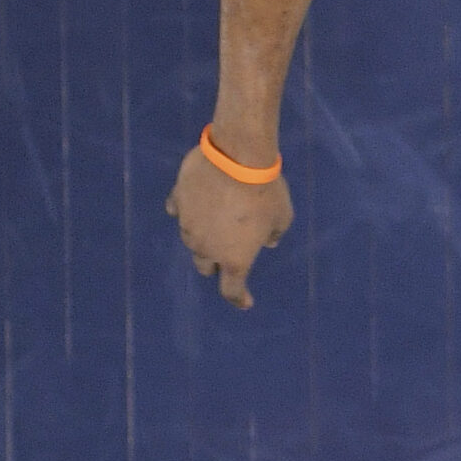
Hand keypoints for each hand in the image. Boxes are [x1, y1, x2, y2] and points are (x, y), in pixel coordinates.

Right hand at [166, 142, 292, 308]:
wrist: (238, 158)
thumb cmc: (266, 191)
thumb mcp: (282, 216)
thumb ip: (274, 233)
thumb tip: (268, 241)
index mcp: (234, 258)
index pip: (232, 290)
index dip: (239, 298)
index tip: (245, 302)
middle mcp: (207, 248)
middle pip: (205, 266)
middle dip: (216, 262)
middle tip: (228, 248)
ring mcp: (187, 224)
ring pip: (191, 239)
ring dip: (202, 235)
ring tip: (215, 218)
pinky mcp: (177, 200)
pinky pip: (179, 210)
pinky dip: (186, 209)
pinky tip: (193, 201)